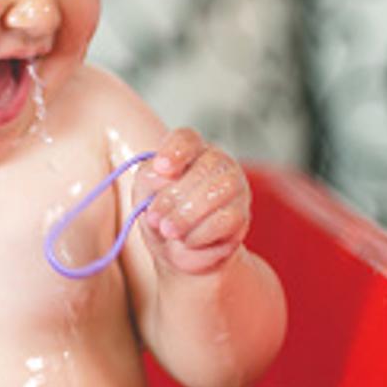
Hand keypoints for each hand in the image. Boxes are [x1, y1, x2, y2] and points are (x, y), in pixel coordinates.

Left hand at [135, 128, 249, 274]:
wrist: (177, 247)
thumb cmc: (162, 212)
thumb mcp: (144, 192)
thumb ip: (149, 178)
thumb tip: (161, 174)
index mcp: (191, 150)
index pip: (187, 138)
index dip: (175, 151)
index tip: (161, 167)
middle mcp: (218, 162)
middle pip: (204, 167)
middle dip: (174, 196)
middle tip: (155, 217)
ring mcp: (235, 187)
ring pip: (219, 192)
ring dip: (187, 215)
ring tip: (168, 230)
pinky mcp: (242, 215)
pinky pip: (226, 219)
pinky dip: (201, 232)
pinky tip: (188, 239)